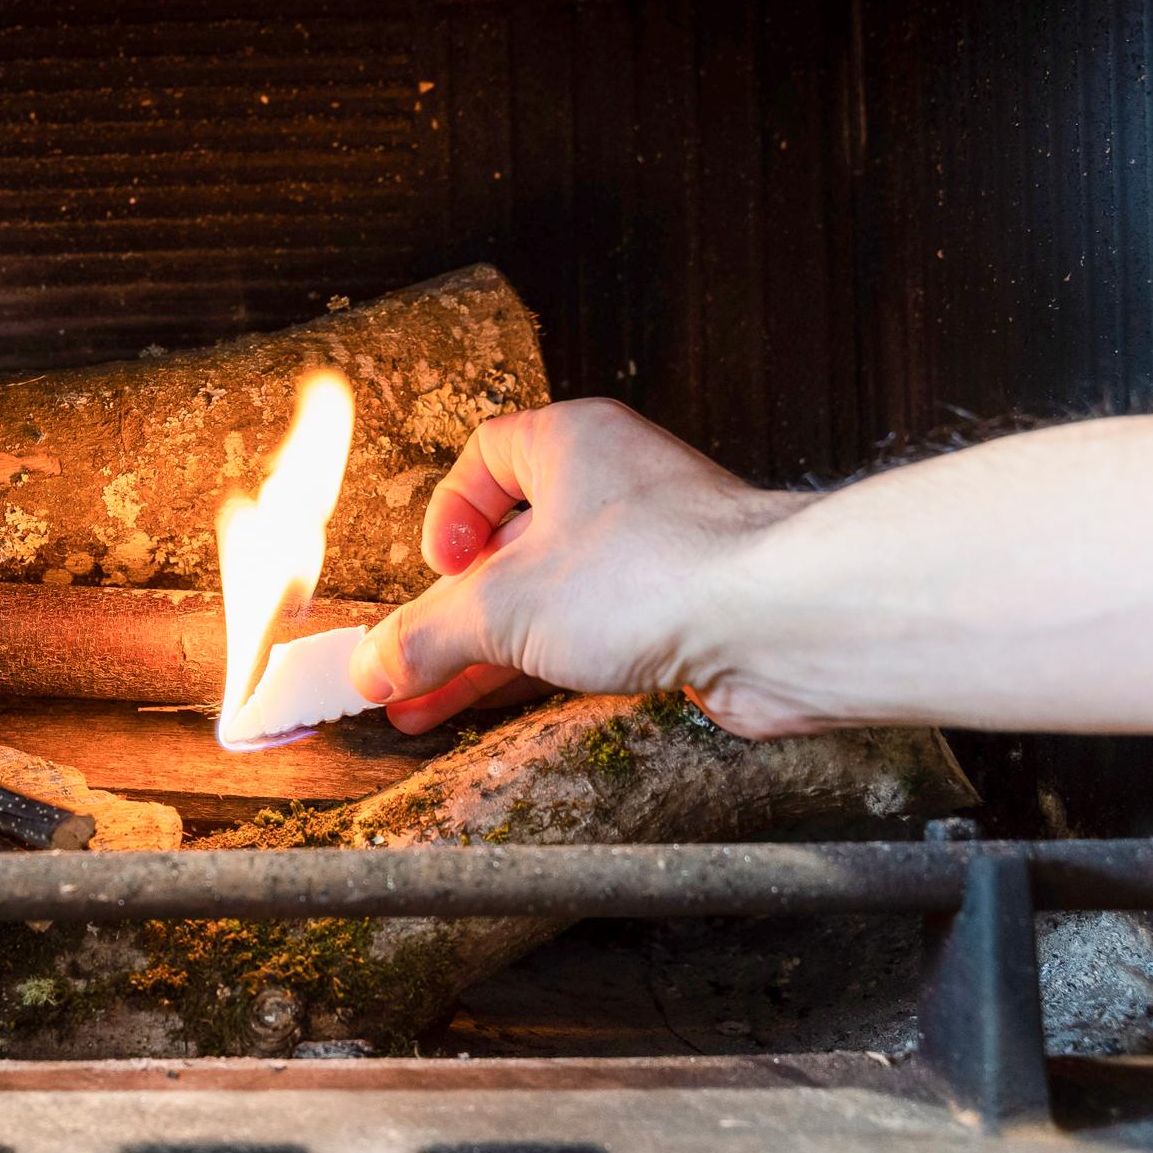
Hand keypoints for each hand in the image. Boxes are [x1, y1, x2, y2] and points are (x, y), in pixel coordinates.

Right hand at [348, 399, 810, 735]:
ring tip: (422, 707)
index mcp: (570, 444)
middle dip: (452, 612)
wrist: (781, 622)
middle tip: (405, 662)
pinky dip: (538, 671)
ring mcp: (649, 554)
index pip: (485, 457)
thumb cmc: (657, 571)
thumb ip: (427, 636)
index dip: (449, 514)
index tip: (438, 571)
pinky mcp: (678, 615)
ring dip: (485, 654)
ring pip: (546, 601)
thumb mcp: (504, 605)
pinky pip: (588, 639)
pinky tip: (492, 709)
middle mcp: (612, 488)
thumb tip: (371, 665)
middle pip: (508, 546)